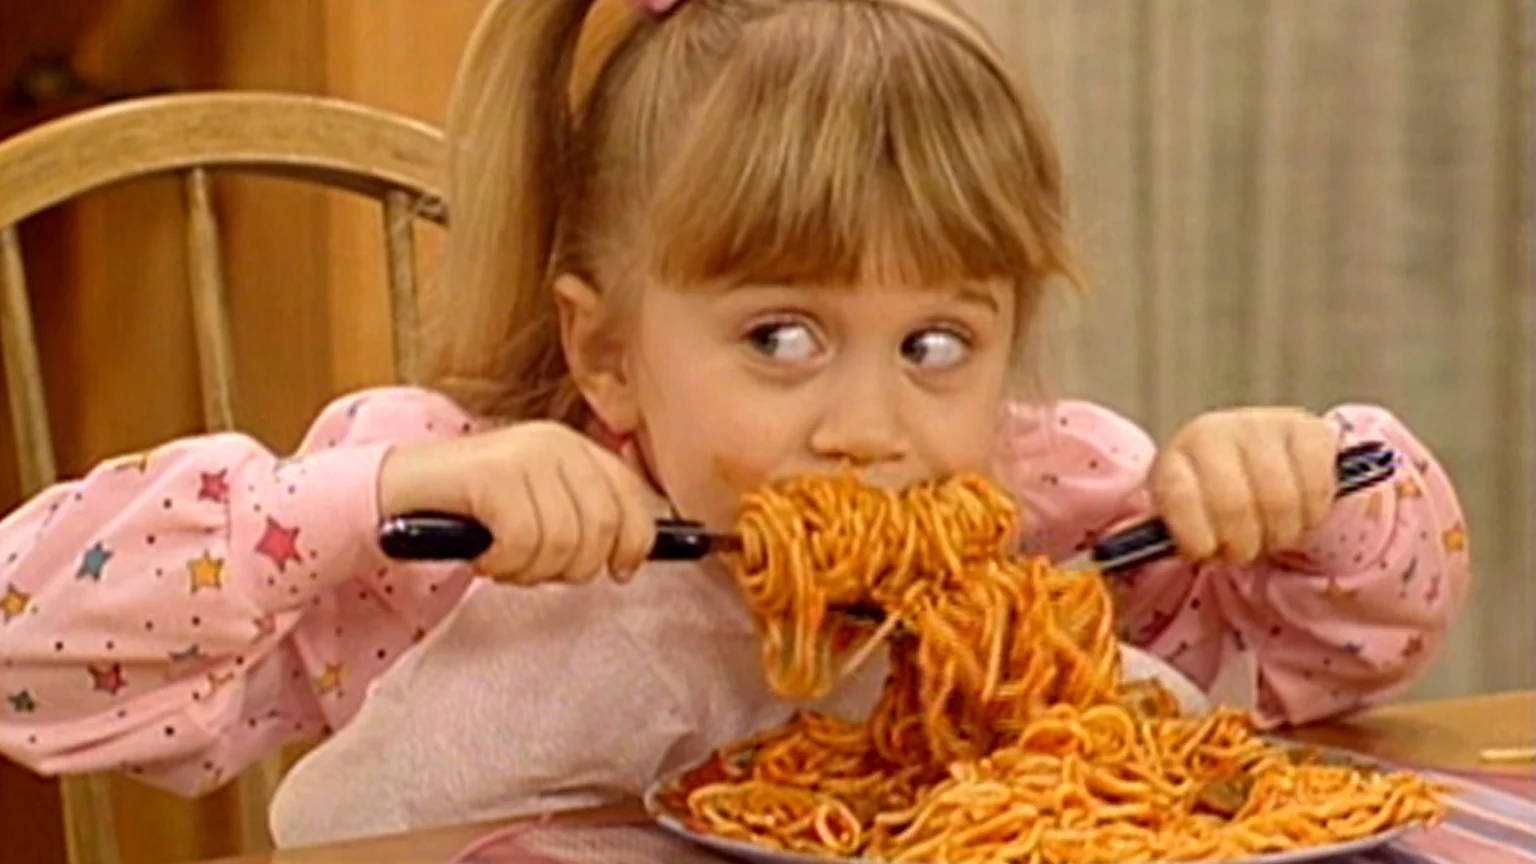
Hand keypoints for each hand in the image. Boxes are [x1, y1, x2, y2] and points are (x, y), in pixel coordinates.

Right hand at [379, 422, 657, 583]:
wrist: (395, 492)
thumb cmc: (470, 509)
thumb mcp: (536, 505)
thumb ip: (582, 517)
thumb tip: (629, 559)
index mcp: (574, 446)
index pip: (632, 496)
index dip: (636, 541)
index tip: (620, 572)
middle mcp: (556, 442)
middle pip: (602, 528)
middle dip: (573, 567)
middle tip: (534, 568)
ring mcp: (524, 455)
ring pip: (564, 543)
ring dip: (530, 570)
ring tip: (502, 558)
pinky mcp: (493, 475)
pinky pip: (523, 544)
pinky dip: (502, 565)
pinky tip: (482, 555)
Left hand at [1149, 408, 1337, 562]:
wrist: (1254, 461)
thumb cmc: (1211, 501)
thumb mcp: (1180, 517)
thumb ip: (1158, 538)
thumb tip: (1124, 557)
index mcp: (1174, 457)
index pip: (1178, 495)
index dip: (1194, 536)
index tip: (1205, 553)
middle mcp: (1215, 432)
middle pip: (1233, 504)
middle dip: (1242, 544)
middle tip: (1244, 552)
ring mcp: (1263, 425)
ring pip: (1280, 500)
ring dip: (1279, 533)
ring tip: (1271, 534)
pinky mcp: (1308, 430)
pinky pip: (1317, 485)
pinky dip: (1311, 514)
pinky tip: (1298, 514)